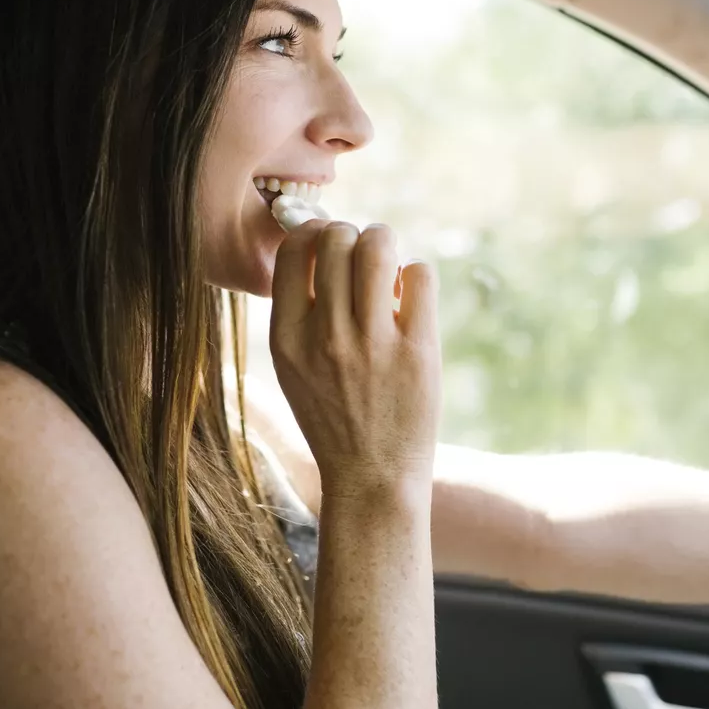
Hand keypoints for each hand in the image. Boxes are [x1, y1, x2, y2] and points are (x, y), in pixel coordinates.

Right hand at [268, 220, 441, 499]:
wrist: (372, 477)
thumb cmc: (335, 418)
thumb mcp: (294, 368)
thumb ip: (300, 314)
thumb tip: (323, 247)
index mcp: (288, 338)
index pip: (296, 250)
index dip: (315, 231)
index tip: (330, 243)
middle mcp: (327, 336)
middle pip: (339, 238)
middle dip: (355, 235)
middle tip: (365, 257)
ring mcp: (373, 343)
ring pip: (379, 246)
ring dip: (387, 242)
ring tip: (389, 267)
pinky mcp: (418, 351)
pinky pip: (420, 276)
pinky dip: (416, 275)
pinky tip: (411, 298)